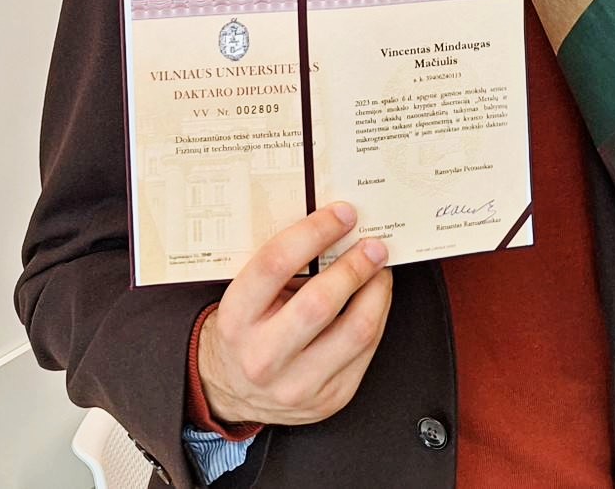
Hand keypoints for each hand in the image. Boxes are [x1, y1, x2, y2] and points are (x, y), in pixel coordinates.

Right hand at [196, 202, 393, 426]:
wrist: (233, 389)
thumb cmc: (246, 330)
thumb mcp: (246, 295)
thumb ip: (282, 265)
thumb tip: (334, 225)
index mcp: (235, 318)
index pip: (275, 264)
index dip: (315, 232)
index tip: (343, 214)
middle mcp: (262, 357)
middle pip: (319, 302)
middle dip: (355, 265)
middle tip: (373, 244)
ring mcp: (297, 385)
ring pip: (354, 330)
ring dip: (377, 290)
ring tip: (380, 269)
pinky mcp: (328, 399)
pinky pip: (366, 351)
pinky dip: (376, 316)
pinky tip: (375, 298)